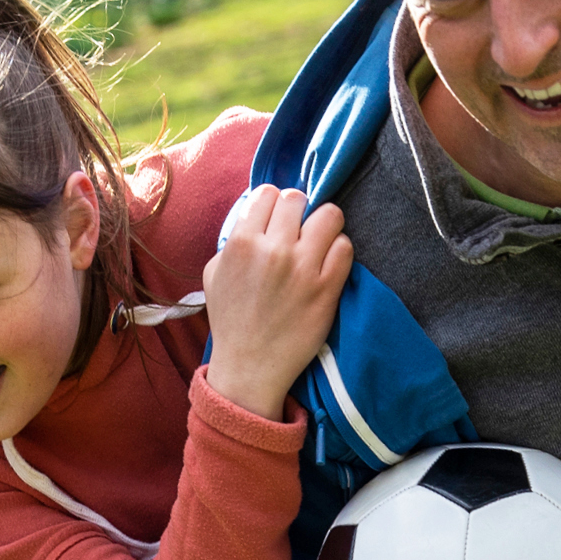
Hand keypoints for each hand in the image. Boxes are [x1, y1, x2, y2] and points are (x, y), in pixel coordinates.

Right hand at [202, 186, 352, 419]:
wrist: (251, 365)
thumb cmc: (231, 319)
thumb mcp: (215, 273)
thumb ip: (233, 239)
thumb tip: (256, 216)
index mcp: (241, 242)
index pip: (268, 193)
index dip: (274, 203)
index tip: (278, 218)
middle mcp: (273, 250)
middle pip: (298, 198)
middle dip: (299, 211)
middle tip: (299, 229)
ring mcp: (304, 268)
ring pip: (330, 215)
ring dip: (325, 225)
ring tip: (318, 242)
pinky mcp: (328, 288)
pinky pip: (345, 248)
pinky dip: (339, 250)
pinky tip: (328, 262)